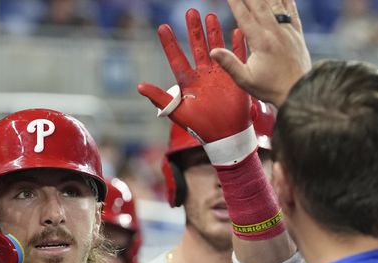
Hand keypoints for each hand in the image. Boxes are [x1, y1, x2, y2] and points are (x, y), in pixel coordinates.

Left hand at [138, 9, 250, 142]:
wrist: (224, 136)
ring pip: (216, 47)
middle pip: (197, 47)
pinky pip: (237, 57)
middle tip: (190, 11)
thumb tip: (139, 86)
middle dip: (193, 30)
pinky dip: (237, 45)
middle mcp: (203, 74)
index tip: (163, 28)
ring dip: (214, 32)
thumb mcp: (178, 112)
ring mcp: (220, 74)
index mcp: (188, 81)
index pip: (176, 58)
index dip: (170, 43)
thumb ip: (160, 98)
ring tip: (211, 15)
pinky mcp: (235, 77)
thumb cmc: (200, 127)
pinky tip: (237, 31)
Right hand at [210, 0, 310, 106]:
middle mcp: (275, 32)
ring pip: (276, 4)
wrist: (300, 91)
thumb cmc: (271, 88)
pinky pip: (292, 10)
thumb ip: (229, 64)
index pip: (244, 17)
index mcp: (261, 42)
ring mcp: (288, 31)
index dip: (235, 3)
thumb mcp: (246, 80)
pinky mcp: (297, 33)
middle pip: (259, 5)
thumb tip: (213, 51)